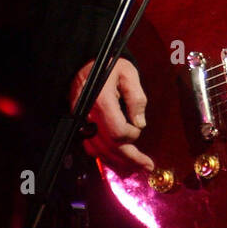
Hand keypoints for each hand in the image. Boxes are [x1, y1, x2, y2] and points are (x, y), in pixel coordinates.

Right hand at [69, 56, 154, 174]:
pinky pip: (90, 146)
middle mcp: (88, 115)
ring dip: (118, 160)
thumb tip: (140, 124)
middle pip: (109, 146)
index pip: (117, 132)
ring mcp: (81, 121)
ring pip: (99, 150)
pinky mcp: (78, 124)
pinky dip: (104, 154)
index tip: (138, 128)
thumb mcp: (128, 73)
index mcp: (101, 101)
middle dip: (130, 158)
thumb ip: (136, 98)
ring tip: (137, 165)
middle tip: (148, 166)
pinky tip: (118, 158)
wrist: (83, 61)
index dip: (131, 136)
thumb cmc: (109, 65)